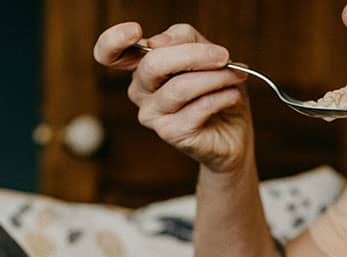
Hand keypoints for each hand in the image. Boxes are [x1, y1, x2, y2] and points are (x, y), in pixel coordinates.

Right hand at [94, 22, 253, 173]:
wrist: (234, 135)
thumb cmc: (218, 93)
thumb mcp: (207, 57)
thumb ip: (186, 40)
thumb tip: (160, 40)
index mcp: (143, 67)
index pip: (110, 53)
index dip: (114, 40)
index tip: (135, 30)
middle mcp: (140, 90)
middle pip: (153, 64)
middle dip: (194, 55)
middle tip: (223, 55)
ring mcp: (152, 114)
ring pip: (180, 87)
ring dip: (216, 78)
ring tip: (236, 77)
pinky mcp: (170, 133)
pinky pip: (197, 108)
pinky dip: (222, 97)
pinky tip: (232, 96)